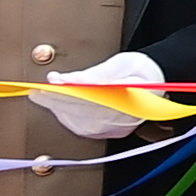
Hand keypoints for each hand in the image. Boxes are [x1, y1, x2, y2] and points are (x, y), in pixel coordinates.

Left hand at [27, 51, 161, 140]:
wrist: (157, 83)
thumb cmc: (143, 71)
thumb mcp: (126, 62)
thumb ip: (101, 72)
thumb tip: (74, 80)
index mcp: (136, 99)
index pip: (98, 99)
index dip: (74, 92)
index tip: (56, 82)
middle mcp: (127, 118)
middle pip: (86, 114)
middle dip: (58, 102)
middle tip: (38, 92)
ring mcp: (118, 128)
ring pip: (82, 124)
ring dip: (59, 110)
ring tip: (43, 96)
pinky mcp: (111, 132)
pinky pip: (84, 129)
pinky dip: (67, 118)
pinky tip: (57, 108)